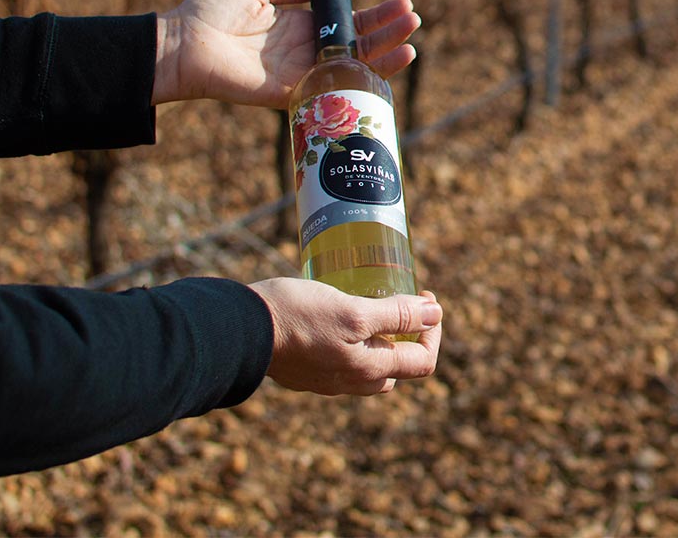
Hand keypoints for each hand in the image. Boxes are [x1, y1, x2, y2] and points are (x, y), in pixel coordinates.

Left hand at [152, 0, 421, 107]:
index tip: (401, 4)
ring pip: (351, 68)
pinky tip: (381, 70)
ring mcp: (301, 73)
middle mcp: (307, 50)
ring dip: (383, 57)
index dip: (375, 15)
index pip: (349, 22)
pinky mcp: (289, 93)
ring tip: (410, 43)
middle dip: (387, 33)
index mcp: (302, 25)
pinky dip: (354, 83)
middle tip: (413, 20)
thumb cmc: (212, 12)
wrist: (182, 43)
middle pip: (358, 45)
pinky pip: (328, 90)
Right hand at [248, 278, 442, 395]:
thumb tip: (435, 314)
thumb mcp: (353, 310)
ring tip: (371, 305)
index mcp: (368, 370)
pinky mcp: (306, 370)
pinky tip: (339, 314)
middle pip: (398, 367)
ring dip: (379, 339)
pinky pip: (341, 360)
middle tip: (400, 300)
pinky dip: (352, 341)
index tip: (424, 296)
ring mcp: (326, 379)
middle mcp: (350, 382)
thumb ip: (395, 314)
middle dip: (408, 335)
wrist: (241, 328)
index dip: (432, 329)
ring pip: (369, 365)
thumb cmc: (299, 315)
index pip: (422, 361)